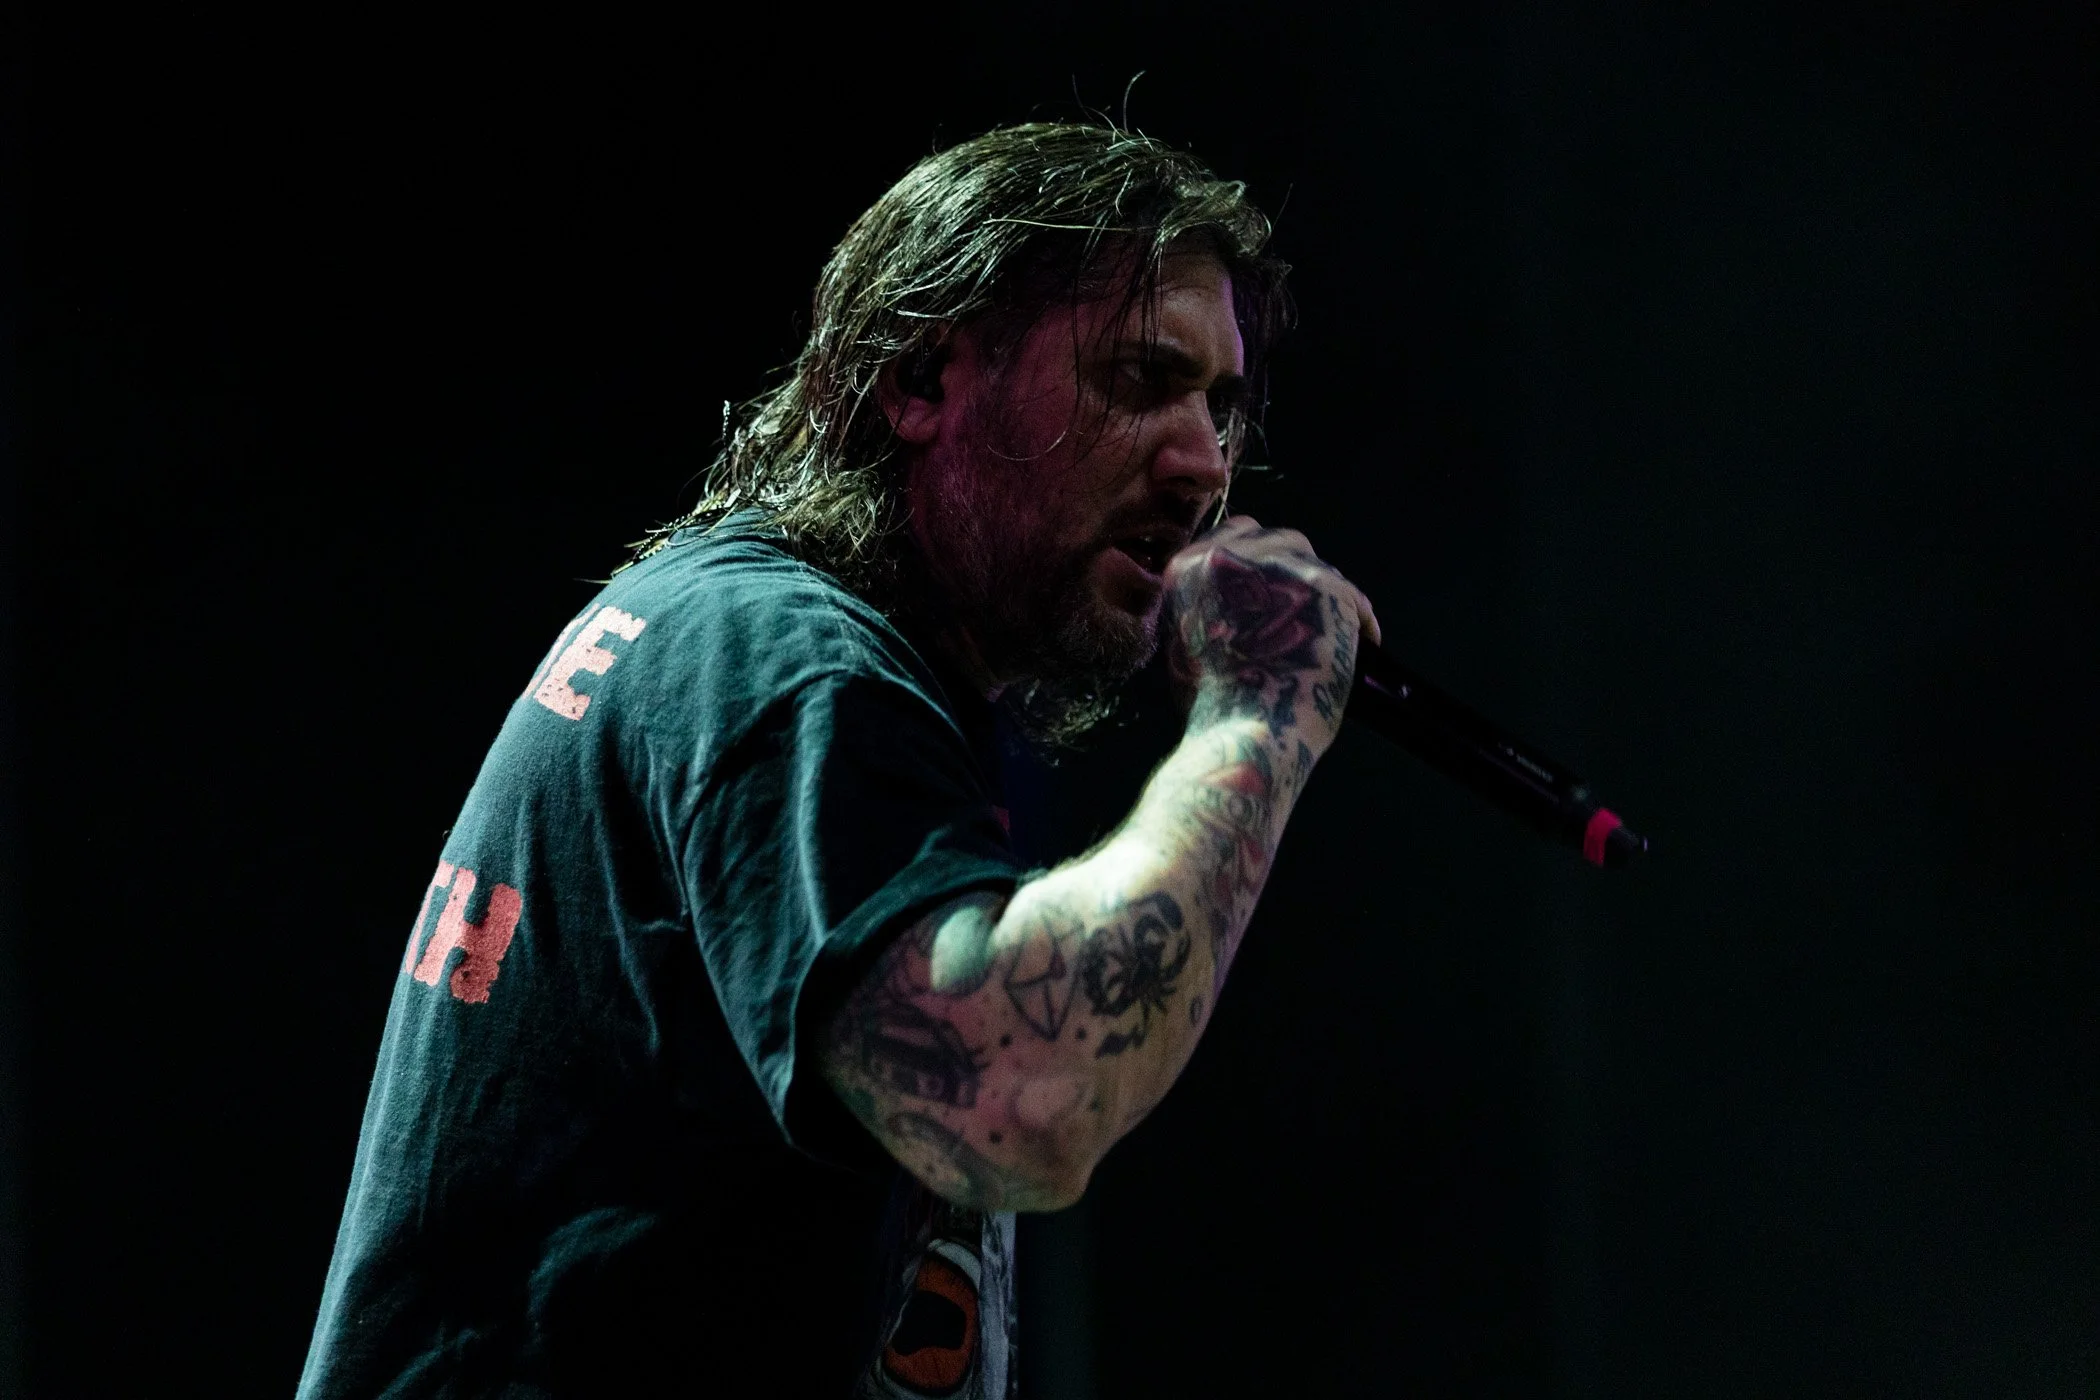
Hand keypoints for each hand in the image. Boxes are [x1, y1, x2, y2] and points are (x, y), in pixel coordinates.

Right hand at [1163, 515, 1380, 752]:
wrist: (1246, 732)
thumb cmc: (1214, 706)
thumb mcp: (1189, 645)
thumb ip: (1210, 610)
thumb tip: (1239, 605)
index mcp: (1190, 569)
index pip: (1236, 531)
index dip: (1259, 557)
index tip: (1272, 583)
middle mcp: (1231, 555)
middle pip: (1281, 540)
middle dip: (1295, 571)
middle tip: (1302, 610)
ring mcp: (1280, 566)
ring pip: (1318, 566)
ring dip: (1325, 595)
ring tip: (1330, 631)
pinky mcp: (1326, 587)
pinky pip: (1353, 599)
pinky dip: (1358, 623)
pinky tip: (1364, 645)